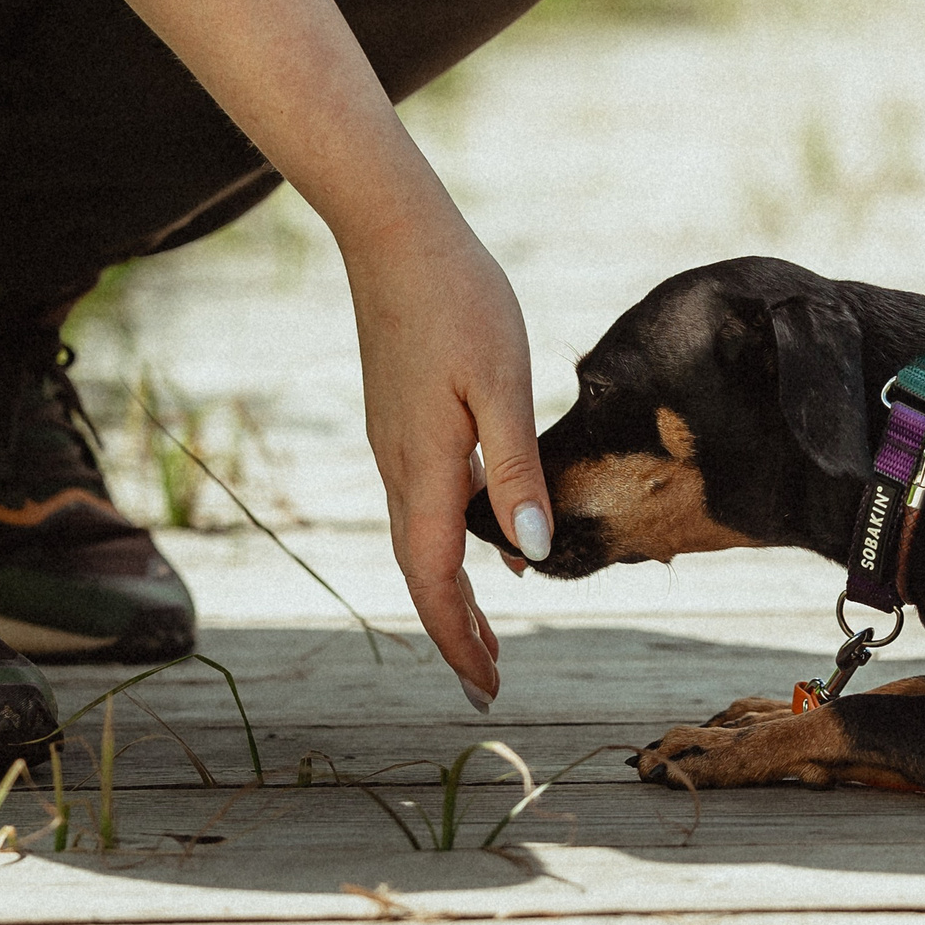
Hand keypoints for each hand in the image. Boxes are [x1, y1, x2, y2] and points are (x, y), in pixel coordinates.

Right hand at [343, 208, 550, 709]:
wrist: (396, 236)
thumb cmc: (460, 301)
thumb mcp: (504, 386)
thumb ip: (516, 472)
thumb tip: (531, 555)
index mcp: (425, 470)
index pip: (436, 582)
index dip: (460, 640)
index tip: (488, 687)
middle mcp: (399, 468)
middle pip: (423, 573)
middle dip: (456, 631)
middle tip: (490, 679)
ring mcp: (394, 445)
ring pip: (420, 541)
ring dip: (452, 591)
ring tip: (490, 628)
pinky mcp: (400, 422)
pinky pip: (425, 504)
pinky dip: (452, 541)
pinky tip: (491, 539)